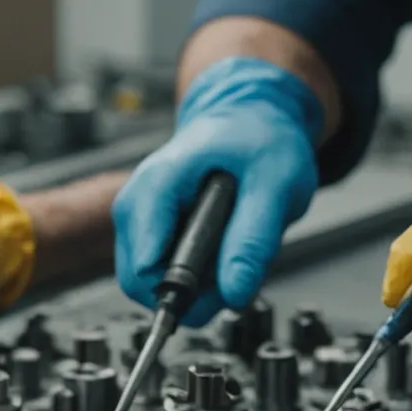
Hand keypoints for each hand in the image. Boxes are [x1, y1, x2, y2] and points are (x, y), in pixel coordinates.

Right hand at [113, 56, 323, 325]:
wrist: (251, 118)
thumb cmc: (259, 138)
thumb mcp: (275, 185)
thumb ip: (253, 240)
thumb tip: (234, 293)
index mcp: (157, 185)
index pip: (144, 268)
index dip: (187, 290)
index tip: (223, 281)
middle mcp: (136, 204)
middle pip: (142, 282)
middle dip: (194, 291)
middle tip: (235, 265)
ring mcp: (139, 219)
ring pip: (154, 283)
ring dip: (198, 283)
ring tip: (231, 247)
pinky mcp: (148, 231)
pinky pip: (163, 272)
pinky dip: (196, 274)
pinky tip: (220, 246)